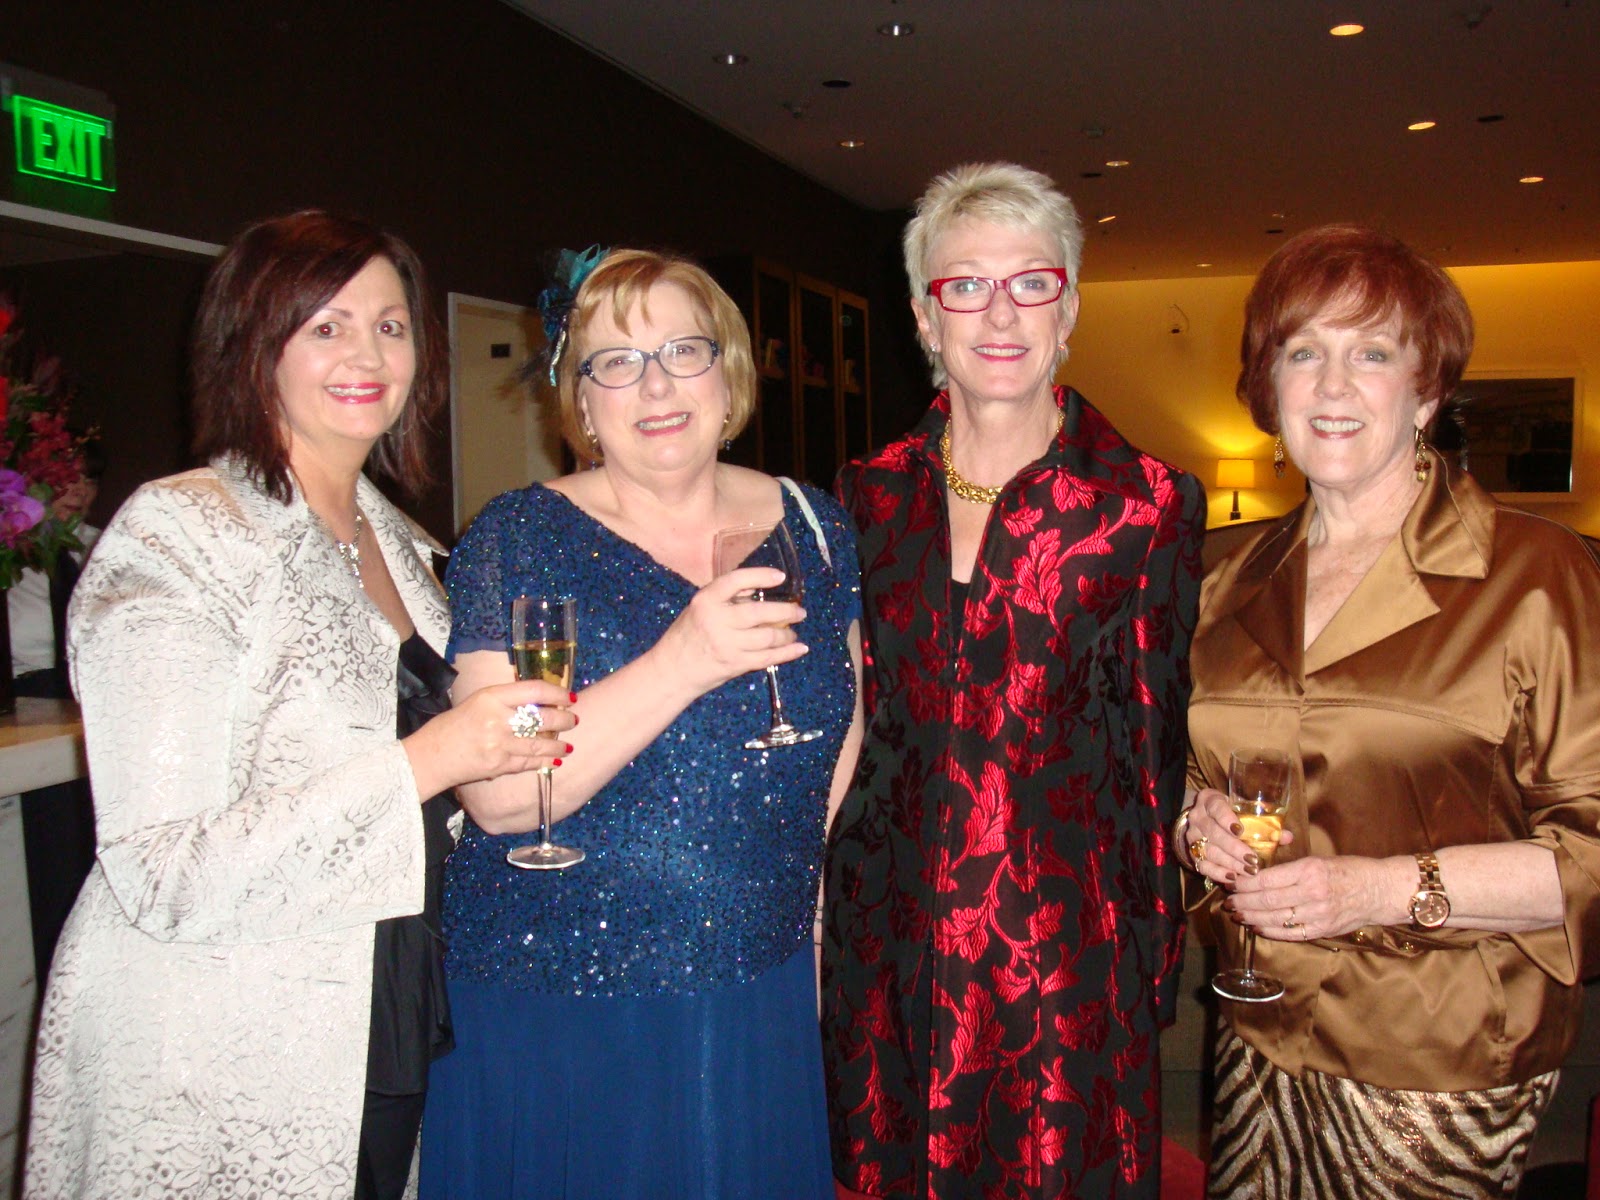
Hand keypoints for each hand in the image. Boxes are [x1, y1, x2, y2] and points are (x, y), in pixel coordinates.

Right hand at [403, 679, 574, 799]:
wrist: (430, 757)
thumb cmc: (450, 727)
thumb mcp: (475, 702)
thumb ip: (503, 701)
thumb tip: (536, 702)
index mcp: (491, 697)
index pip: (534, 690)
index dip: (557, 693)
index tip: (568, 697)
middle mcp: (498, 719)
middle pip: (543, 717)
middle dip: (564, 719)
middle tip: (573, 719)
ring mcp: (500, 744)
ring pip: (540, 743)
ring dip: (558, 745)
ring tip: (569, 745)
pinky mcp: (499, 765)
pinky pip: (529, 762)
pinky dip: (544, 761)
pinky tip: (554, 760)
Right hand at [652, 566, 808, 698]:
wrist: (673, 669)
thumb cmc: (687, 634)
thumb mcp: (700, 607)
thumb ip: (727, 596)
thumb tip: (759, 586)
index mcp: (706, 600)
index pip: (736, 580)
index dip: (760, 576)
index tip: (780, 577)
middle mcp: (716, 620)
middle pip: (759, 613)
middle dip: (785, 612)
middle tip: (799, 611)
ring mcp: (726, 644)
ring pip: (767, 638)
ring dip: (786, 634)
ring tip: (793, 631)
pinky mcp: (735, 664)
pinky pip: (767, 658)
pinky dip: (787, 653)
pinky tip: (799, 648)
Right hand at [1179, 787, 1297, 885]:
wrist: (1206, 819)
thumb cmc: (1231, 813)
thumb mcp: (1243, 810)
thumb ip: (1265, 822)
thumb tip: (1287, 837)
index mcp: (1210, 800)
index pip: (1216, 807)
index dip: (1227, 819)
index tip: (1240, 831)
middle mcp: (1198, 817)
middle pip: (1214, 833)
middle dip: (1234, 848)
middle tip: (1253, 860)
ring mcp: (1192, 836)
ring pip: (1209, 851)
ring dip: (1230, 863)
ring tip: (1248, 872)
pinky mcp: (1192, 853)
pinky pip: (1202, 865)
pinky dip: (1217, 873)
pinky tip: (1233, 878)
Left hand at [1223, 854, 1403, 941]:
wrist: (1381, 890)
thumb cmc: (1350, 870)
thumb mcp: (1319, 860)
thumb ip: (1290, 869)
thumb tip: (1258, 875)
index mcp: (1310, 870)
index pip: (1267, 879)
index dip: (1244, 883)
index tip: (1231, 882)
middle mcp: (1313, 893)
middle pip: (1267, 901)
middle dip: (1243, 902)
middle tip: (1229, 901)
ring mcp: (1319, 914)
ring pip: (1275, 919)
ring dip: (1252, 918)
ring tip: (1239, 914)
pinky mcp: (1324, 930)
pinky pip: (1290, 934)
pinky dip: (1271, 931)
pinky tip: (1258, 927)